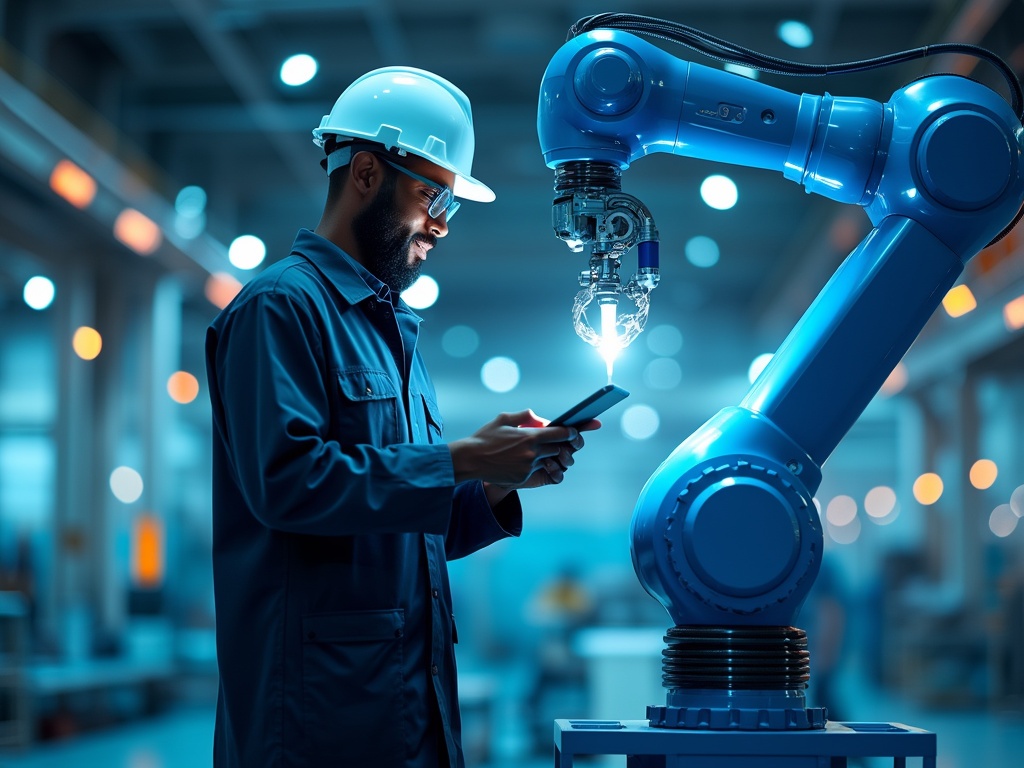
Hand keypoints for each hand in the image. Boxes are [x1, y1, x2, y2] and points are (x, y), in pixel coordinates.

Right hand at [449, 409, 598, 491]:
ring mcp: (528, 467)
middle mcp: (532, 453)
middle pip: (559, 448)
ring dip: (549, 455)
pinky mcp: (523, 478)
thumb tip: (541, 419)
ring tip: (541, 450)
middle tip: (563, 440)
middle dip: (561, 444)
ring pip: (549, 460)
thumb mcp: (504, 419)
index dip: (571, 432)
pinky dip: (536, 465)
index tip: (576, 430)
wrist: (470, 459)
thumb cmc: (485, 437)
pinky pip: (538, 470)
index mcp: (530, 436)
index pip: (561, 433)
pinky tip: (526, 460)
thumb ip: (525, 415)